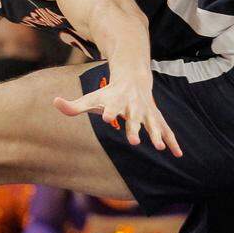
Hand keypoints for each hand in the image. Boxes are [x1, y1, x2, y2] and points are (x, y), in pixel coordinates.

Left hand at [53, 73, 182, 156]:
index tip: (107, 118)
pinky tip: (178, 154)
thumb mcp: (91, 98)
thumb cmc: (109, 93)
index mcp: (116, 101)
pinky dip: (172, 141)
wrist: (134, 78)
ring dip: (156, 135)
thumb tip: (55, 102)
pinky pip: (166, 130)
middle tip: (133, 141)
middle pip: (134, 118)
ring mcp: (147, 112)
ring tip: (158, 147)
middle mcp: (133, 106)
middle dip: (134, 128)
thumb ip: (74, 105)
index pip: (110, 107)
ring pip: (153, 124)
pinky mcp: (156, 117)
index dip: (109, 112)